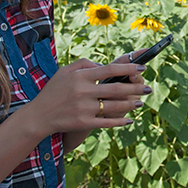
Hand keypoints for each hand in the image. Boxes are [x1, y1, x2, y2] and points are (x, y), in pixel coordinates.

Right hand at [30, 57, 147, 135]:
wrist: (39, 115)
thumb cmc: (54, 91)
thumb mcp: (64, 71)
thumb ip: (84, 64)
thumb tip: (103, 66)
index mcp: (80, 76)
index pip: (110, 69)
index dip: (128, 68)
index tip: (142, 67)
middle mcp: (83, 91)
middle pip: (116, 88)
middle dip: (136, 88)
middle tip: (148, 87)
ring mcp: (84, 108)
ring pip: (114, 106)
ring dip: (131, 104)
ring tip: (140, 101)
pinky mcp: (83, 122)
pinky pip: (106, 122)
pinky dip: (120, 121)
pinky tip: (129, 119)